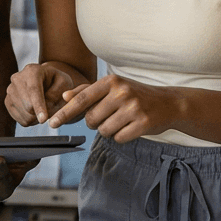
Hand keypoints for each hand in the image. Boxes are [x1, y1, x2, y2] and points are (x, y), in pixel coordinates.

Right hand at [5, 64, 77, 126]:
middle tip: (53, 109)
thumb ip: (58, 93)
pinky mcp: (8, 102)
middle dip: (42, 113)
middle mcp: (17, 78)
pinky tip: (36, 111)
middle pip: (27, 105)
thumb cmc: (57, 82)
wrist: (46, 82)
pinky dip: (33, 120)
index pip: (33, 90)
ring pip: (25, 115)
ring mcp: (10, 90)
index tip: (43, 119)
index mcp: (32, 70)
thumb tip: (46, 105)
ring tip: (45, 108)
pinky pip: (22, 120)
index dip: (38, 106)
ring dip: (39, 117)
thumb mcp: (64, 83)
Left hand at [48, 75, 181, 143]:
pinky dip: (121, 136)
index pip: (81, 99)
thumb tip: (64, 96)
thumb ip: (87, 91)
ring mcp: (133, 108)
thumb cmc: (135, 94)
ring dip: (108, 130)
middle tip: (108, 116)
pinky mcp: (143, 123)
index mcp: (111, 81)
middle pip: (91, 119)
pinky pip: (118, 138)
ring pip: (104, 130)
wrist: (168, 103)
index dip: (65, 112)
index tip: (52, 123)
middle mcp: (121, 92)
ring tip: (121, 120)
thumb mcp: (112, 87)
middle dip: (94, 123)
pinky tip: (130, 127)